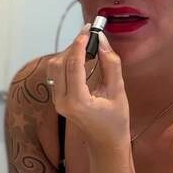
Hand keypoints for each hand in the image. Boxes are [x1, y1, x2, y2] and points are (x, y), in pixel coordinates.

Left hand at [46, 25, 130, 151]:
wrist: (104, 143)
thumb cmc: (116, 121)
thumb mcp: (118, 92)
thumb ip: (110, 65)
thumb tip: (102, 40)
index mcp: (77, 102)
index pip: (73, 66)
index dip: (79, 45)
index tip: (88, 29)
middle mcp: (61, 102)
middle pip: (59, 64)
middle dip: (73, 46)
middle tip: (89, 33)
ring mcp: (56, 101)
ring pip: (54, 67)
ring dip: (68, 52)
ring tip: (87, 43)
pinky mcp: (56, 99)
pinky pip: (56, 74)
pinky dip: (66, 61)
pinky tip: (81, 56)